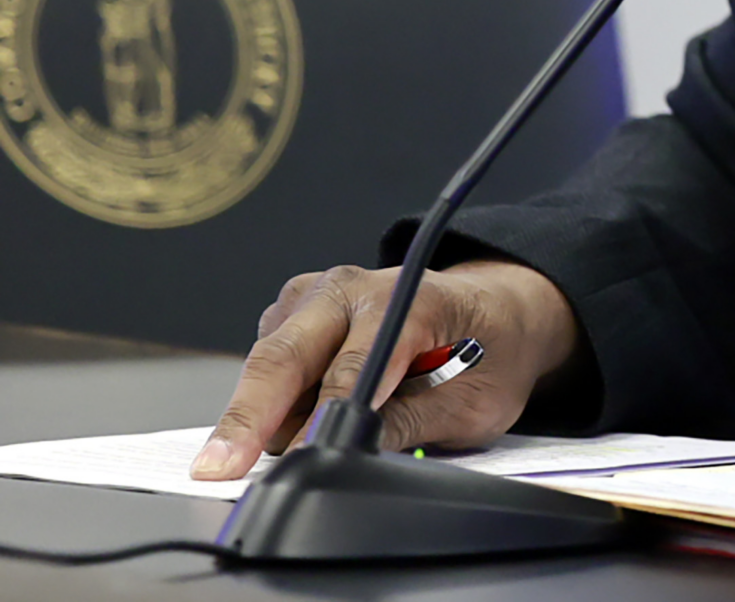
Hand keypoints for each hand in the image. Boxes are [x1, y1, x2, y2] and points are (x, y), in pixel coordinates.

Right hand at [192, 259, 584, 479]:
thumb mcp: (473, 403)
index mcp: (411, 299)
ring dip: (268, 413)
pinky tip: (303, 415)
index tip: (302, 455)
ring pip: (270, 363)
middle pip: (287, 354)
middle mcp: (356, 287)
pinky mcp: (294, 311)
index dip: (326, 415)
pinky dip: (272, 400)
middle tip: (221, 467)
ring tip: (306, 440)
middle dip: (251, 415)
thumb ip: (411, 423)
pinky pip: (268, 362)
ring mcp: (319, 294)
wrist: (493, 310)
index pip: (356, 364)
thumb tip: (351, 451)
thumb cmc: (489, 350)